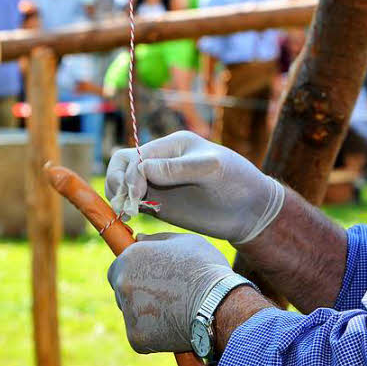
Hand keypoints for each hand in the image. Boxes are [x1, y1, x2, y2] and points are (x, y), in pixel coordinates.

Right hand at [106, 131, 284, 244]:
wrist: (249, 210)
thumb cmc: (237, 182)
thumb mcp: (213, 170)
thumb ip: (179, 168)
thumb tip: (143, 169)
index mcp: (173, 146)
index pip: (137, 155)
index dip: (132, 175)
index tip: (139, 195)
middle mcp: (161, 161)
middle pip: (122, 164)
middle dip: (118, 182)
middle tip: (127, 205)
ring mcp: (158, 183)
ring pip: (122, 182)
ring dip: (117, 195)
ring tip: (126, 213)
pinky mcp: (158, 203)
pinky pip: (131, 202)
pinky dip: (124, 208)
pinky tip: (129, 219)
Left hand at [107, 233, 231, 353]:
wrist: (220, 304)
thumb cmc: (205, 268)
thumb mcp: (185, 242)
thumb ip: (157, 240)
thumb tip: (138, 238)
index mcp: (130, 258)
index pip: (118, 266)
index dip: (135, 271)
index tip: (150, 277)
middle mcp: (122, 284)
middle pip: (121, 290)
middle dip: (137, 292)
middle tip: (165, 294)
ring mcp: (128, 313)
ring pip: (131, 314)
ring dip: (146, 313)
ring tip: (175, 309)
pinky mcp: (136, 338)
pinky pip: (141, 334)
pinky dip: (154, 333)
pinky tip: (175, 324)